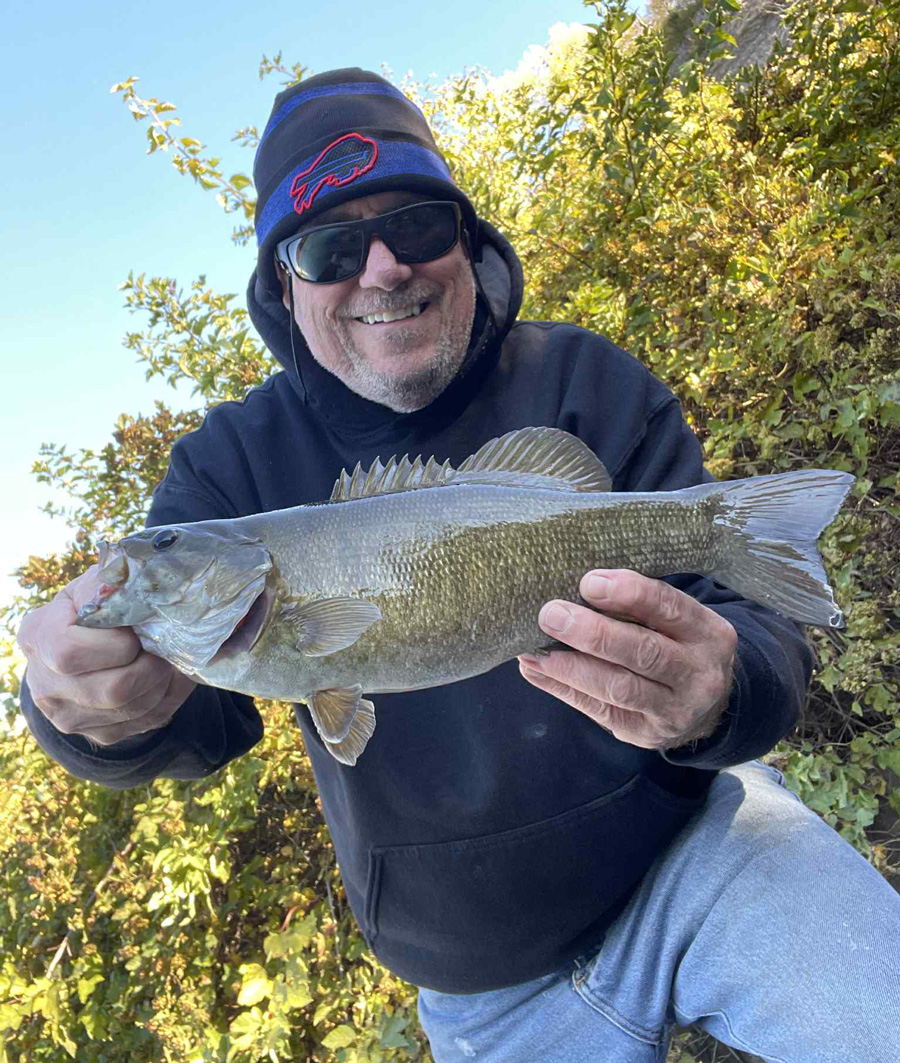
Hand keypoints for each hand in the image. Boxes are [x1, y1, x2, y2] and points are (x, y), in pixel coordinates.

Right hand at [17, 565, 195, 746]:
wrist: (99, 638)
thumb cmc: (102, 602)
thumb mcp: (101, 582)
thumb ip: (112, 583)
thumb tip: (137, 592)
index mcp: (38, 636)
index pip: (70, 652)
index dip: (115, 643)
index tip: (135, 630)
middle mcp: (44, 683)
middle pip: (111, 690)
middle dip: (151, 665)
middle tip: (165, 646)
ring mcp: (68, 715)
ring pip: (134, 708)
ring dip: (164, 681)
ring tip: (168, 657)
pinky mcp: (98, 733)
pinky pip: (144, 721)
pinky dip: (166, 696)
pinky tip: (164, 675)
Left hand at [518, 569, 736, 749]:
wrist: (709, 706)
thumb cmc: (677, 645)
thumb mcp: (678, 621)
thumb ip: (641, 604)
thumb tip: (578, 586)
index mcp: (707, 633)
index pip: (669, 607)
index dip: (629, 593)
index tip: (588, 583)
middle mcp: (697, 673)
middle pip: (644, 652)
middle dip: (593, 633)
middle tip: (551, 614)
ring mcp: (673, 709)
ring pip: (618, 687)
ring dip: (570, 667)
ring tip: (534, 649)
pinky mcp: (645, 732)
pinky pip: (599, 710)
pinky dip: (563, 688)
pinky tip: (535, 670)